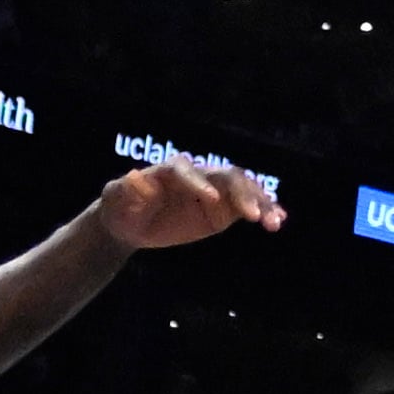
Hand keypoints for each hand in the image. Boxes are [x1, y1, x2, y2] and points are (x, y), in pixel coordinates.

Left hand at [98, 161, 284, 249]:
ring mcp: (214, 191)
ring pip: (243, 190)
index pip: (187, 171)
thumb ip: (125, 189)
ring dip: (260, 203)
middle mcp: (198, 176)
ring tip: (274, 223)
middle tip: (254, 215)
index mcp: (171, 170)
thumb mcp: (115, 197)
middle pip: (225, 176)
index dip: (199, 183)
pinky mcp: (222, 209)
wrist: (132, 222)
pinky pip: (246, 206)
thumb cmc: (121, 206)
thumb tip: (134, 179)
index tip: (212, 200)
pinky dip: (263, 211)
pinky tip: (278, 221)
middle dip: (242, 193)